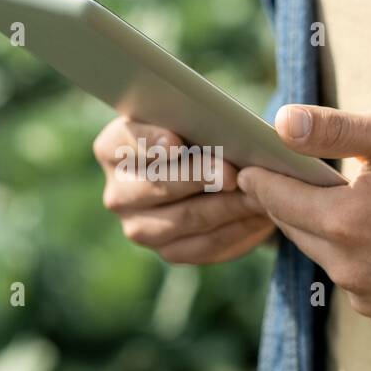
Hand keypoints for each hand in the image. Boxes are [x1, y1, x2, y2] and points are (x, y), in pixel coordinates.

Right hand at [93, 117, 275, 263]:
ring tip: (257, 194)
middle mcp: (118, 192)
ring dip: (226, 206)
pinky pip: (203, 246)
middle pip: (156, 186)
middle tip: (232, 173)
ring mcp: (139, 227)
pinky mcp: (168, 251)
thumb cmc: (198, 134)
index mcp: (112, 149)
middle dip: (199, 177)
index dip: (150, 142)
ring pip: (184, 219)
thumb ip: (195, 119)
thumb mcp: (192, 118)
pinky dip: (235, 229)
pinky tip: (258, 215)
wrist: (210, 172)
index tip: (176, 142)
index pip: (124, 143)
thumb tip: (223, 131)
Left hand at [236, 104, 370, 329]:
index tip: (248, 163)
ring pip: (324, 257)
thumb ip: (333, 129)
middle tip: (296, 174)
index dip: (260, 176)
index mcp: (346, 221)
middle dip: (292, 202)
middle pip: (295, 230)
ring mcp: (368, 299)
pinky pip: (353, 282)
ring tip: (352, 201)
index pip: (276, 198)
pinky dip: (357, 259)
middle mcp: (350, 270)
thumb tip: (278, 123)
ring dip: (327, 231)